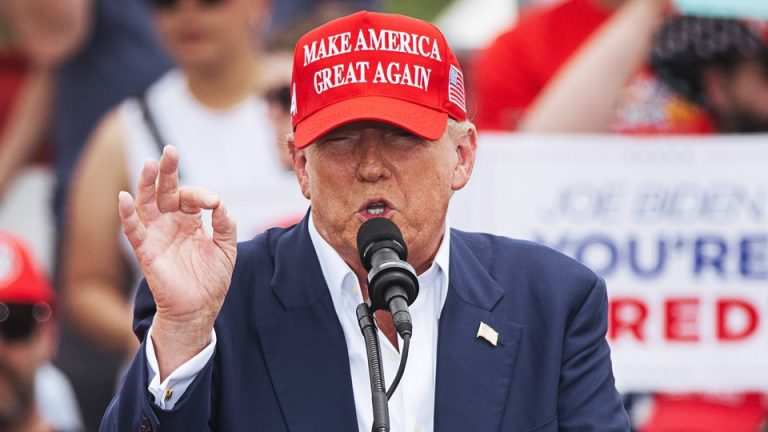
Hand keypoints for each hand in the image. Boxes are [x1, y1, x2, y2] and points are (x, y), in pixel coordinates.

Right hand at [118, 146, 236, 375]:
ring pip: (146, 203)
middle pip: (165, 190)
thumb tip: (219, 203)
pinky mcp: (146, 251)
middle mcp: (170, 223)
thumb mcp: (227, 248)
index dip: (201, 194)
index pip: (190, 197)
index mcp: (190, 221)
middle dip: (167, 170)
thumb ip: (225, 225)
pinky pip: (133, 230)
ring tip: (149, 164)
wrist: (200, 309)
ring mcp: (157, 235)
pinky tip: (124, 197)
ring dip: (146, 183)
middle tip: (170, 151)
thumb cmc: (212, 279)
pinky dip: (127, 214)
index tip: (213, 202)